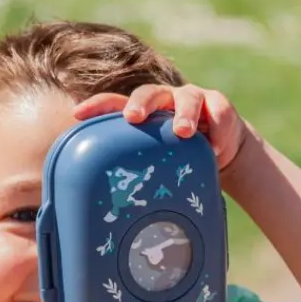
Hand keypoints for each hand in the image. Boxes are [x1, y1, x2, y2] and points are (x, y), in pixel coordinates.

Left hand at [73, 83, 248, 173]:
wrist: (222, 148)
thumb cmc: (178, 156)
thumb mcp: (155, 160)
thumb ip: (134, 172)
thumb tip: (101, 208)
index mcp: (143, 111)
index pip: (115, 103)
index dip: (97, 106)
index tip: (78, 114)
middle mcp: (165, 100)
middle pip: (150, 93)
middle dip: (141, 104)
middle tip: (133, 117)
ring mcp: (193, 100)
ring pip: (188, 99)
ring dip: (184, 114)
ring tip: (182, 132)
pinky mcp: (219, 106)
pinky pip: (218, 111)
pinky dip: (217, 130)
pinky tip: (214, 149)